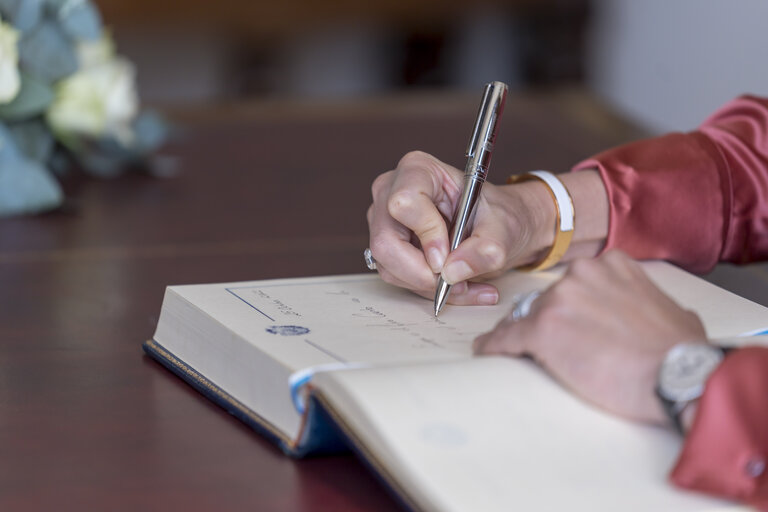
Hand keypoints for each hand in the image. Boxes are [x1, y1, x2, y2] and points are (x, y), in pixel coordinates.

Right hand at [367, 151, 558, 304]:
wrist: (495, 227)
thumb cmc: (495, 215)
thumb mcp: (503, 229)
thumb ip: (486, 249)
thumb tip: (454, 271)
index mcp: (418, 170)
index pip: (404, 202)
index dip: (426, 234)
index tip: (449, 255)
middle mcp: (391, 192)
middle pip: (385, 242)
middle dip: (421, 272)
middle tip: (455, 282)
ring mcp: (384, 221)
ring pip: (389, 267)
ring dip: (429, 285)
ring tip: (465, 284)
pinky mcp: (386, 248)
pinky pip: (397, 278)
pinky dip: (428, 290)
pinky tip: (456, 286)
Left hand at [474, 250, 707, 423]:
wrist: (678, 376)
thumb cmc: (680, 350)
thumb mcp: (667, 307)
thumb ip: (640, 299)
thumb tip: (640, 312)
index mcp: (609, 265)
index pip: (572, 285)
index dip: (566, 308)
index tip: (565, 324)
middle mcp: (579, 275)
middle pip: (546, 300)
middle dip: (548, 324)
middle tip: (558, 349)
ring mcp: (558, 300)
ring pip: (525, 319)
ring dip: (524, 337)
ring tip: (531, 358)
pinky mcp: (541, 330)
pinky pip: (506, 338)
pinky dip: (494, 346)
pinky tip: (487, 351)